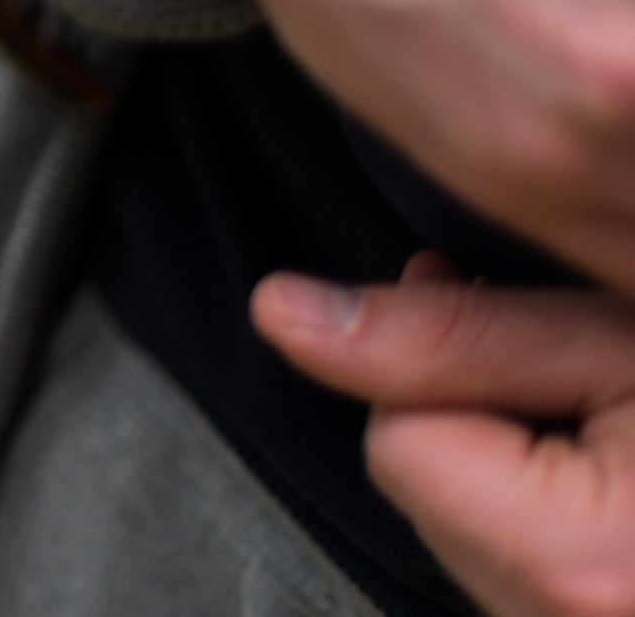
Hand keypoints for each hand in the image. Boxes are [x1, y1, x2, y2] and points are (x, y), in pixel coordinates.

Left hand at [256, 256, 634, 616]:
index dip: (451, 365)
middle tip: (585, 380)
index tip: (527, 328)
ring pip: (457, 530)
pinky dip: (539, 515)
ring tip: (613, 428)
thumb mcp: (615, 340)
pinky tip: (612, 477)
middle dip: (474, 418)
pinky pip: (512, 566)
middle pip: (419, 492)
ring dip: (508, 468)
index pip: (398, 442)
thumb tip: (278, 311)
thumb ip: (450, 335)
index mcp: (577, 567)